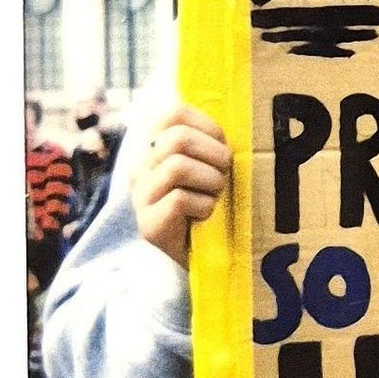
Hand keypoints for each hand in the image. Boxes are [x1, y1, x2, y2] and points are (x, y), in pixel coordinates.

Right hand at [131, 102, 230, 266]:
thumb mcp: (213, 170)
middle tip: (226, 176)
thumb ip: (213, 145)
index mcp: (157, 149)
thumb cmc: (213, 211)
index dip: (208, 125)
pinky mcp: (149, 225)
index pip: (174, 114)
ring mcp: (141, 197)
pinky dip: (204, 207)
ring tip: (217, 197)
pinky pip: (180, 199)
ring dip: (211, 181)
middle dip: (215, 155)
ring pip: (178, 166)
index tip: (224, 145)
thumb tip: (237, 115)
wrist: (201, 263)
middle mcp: (142, 169)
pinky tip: (206, 217)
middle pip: (178, 138)